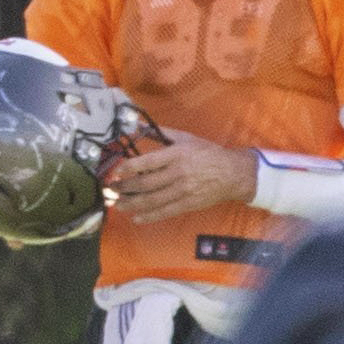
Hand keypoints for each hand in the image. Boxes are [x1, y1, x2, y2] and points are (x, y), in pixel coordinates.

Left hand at [107, 128, 256, 223]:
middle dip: (124, 188)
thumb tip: (137, 126)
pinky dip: (148, 216)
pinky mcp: (188, 204)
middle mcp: (177, 173)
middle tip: (110, 189)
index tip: (116, 172)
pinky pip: (164, 212)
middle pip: (145, 183)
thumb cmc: (207, 153)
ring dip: (131, 203)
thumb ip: (161, 133)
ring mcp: (182, 190)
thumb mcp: (186, 138)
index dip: (128, 168)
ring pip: (151, 200)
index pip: (147, 162)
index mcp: (176, 155)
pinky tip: (135, 217)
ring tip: (117, 204)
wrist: (232, 173)